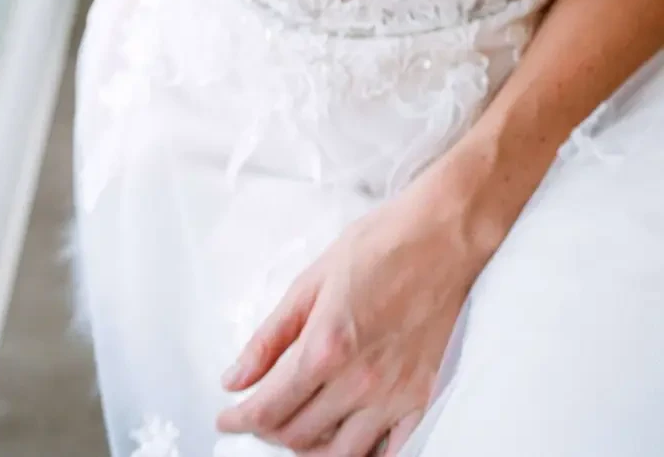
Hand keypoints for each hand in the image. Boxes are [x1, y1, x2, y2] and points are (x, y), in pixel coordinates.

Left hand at [216, 163, 491, 455]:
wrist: (441, 235)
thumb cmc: (381, 245)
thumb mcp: (311, 280)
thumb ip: (270, 336)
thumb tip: (236, 376)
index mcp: (326, 346)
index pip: (269, 407)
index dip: (240, 419)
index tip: (228, 416)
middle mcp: (360, 380)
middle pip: (298, 435)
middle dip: (269, 431)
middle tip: (261, 414)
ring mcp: (396, 394)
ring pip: (341, 455)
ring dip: (310, 449)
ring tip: (298, 427)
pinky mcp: (424, 397)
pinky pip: (392, 452)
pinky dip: (364, 455)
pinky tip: (348, 440)